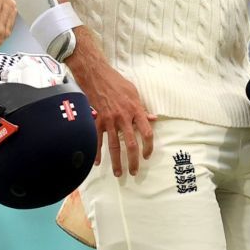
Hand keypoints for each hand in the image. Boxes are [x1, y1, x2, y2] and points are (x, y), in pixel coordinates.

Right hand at [68, 39, 154, 175]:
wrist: (96, 75)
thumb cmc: (116, 82)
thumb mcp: (134, 93)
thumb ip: (142, 109)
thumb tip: (152, 119)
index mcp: (135, 110)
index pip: (146, 133)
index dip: (149, 147)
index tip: (147, 155)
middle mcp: (123, 117)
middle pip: (130, 144)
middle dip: (133, 161)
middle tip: (135, 172)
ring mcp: (109, 120)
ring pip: (114, 146)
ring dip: (116, 162)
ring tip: (119, 173)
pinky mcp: (97, 120)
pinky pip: (98, 139)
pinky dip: (97, 152)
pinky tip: (97, 162)